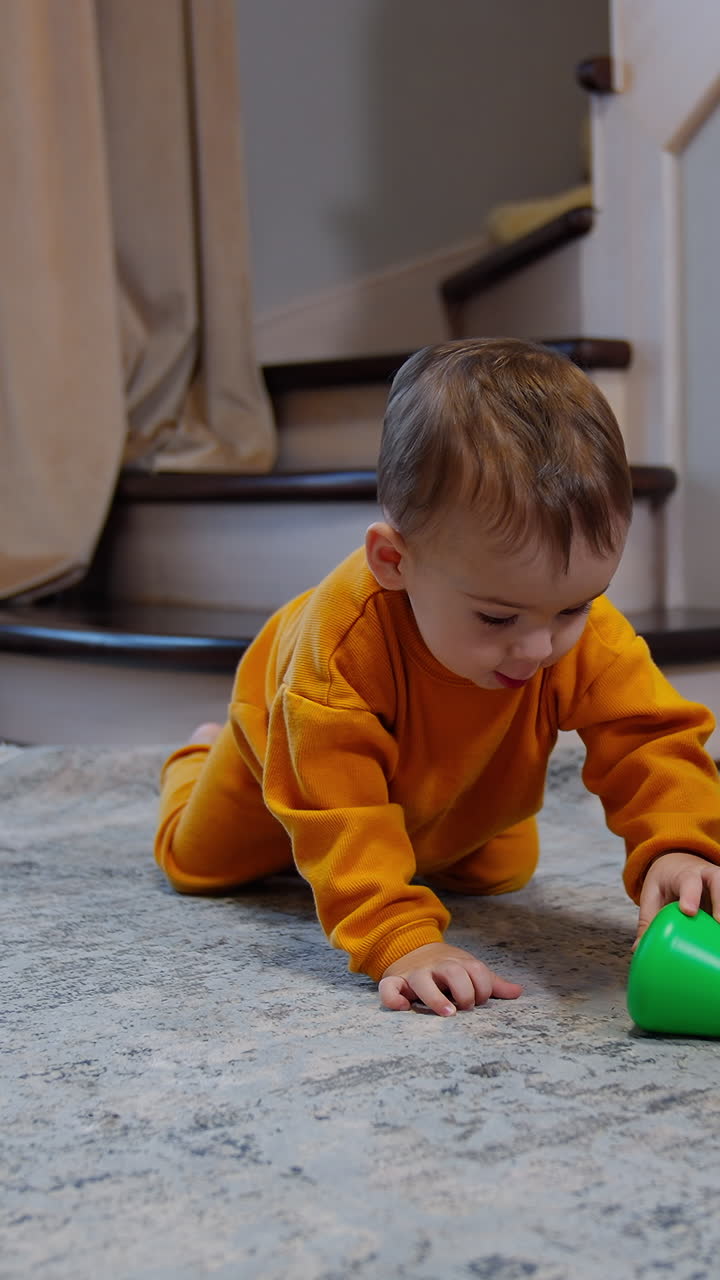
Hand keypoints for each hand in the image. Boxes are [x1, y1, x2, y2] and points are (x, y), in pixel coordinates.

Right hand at [378, 941, 522, 1016]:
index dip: (484, 987)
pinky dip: (393, 998)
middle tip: (466, 1007)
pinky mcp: (394, 981)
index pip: (476, 970)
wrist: (409, 947)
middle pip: (453, 972)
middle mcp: (436, 966)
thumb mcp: (467, 969)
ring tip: (449, 1013)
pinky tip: (404, 1008)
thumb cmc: (445, 967)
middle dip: (465, 992)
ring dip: (437, 998)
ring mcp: (414, 973)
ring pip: (423, 981)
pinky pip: (388, 988)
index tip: (481, 1000)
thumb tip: (517, 992)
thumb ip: (491, 982)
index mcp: (456, 962)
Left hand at [634, 851, 719, 948]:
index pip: (688, 881)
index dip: (690, 895)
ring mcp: (719, 887)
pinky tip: (718, 939)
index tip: (688, 911)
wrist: (678, 864)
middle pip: (717, 879)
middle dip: (719, 899)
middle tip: (719, 921)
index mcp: (683, 875)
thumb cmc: (666, 881)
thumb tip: (638, 948)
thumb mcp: (653, 895)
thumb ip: (648, 920)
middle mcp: (706, 876)